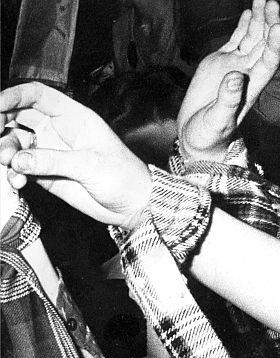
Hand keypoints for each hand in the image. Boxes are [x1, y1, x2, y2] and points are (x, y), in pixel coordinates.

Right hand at [0, 82, 151, 227]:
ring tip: (8, 163)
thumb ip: (53, 160)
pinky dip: (12, 172)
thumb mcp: (90, 165)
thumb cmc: (124, 177)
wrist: (133, 206)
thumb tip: (18, 159)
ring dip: (4, 150)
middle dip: (1, 123)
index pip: (37, 95)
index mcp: (74, 118)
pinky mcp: (45, 173)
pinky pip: (19, 167)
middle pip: (18, 116)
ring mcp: (50, 151)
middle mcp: (58, 131)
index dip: (14, 95)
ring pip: (14, 142)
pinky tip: (16, 181)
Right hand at [177, 0, 279, 161]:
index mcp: (250, 88)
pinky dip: (243, 26)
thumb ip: (227, 101)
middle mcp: (246, 74)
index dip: (274, 45)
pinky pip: (236, 41)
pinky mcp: (220, 63)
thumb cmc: (210, 136)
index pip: (268, 62)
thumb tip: (235, 77)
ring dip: (258, 20)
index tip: (278, 27)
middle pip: (263, 45)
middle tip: (272, 2)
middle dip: (269, 23)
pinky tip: (249, 11)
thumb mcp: (217, 121)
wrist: (197, 139)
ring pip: (251, 39)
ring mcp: (234, 67)